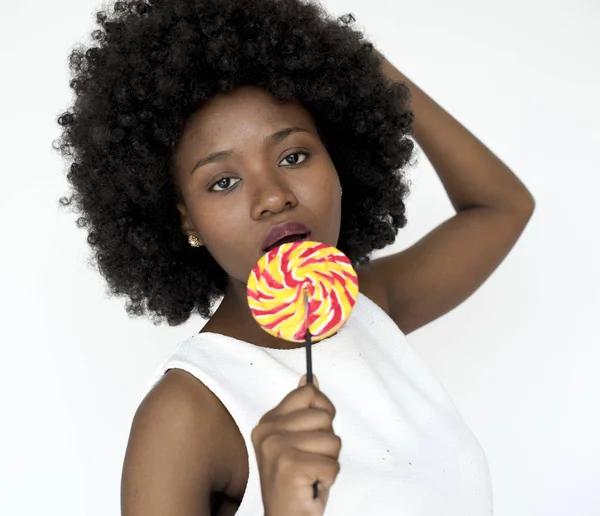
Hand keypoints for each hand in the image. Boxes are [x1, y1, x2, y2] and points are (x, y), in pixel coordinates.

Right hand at [251, 374, 341, 515]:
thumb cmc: (296, 481)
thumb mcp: (297, 439)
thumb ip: (302, 408)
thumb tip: (310, 377)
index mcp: (268, 421)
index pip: (309, 393)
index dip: (323, 411)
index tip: (315, 431)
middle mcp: (267, 432)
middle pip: (324, 416)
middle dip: (327, 441)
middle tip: (310, 460)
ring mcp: (276, 448)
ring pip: (332, 440)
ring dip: (330, 461)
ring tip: (311, 473)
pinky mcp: (289, 467)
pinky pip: (333, 464)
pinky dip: (330, 478)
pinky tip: (312, 485)